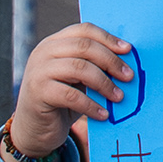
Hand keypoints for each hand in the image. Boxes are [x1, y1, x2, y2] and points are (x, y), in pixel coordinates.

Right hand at [7, 25, 134, 161]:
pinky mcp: (38, 93)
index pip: (84, 31)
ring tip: (118, 97)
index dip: (108, 38)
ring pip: (79, 68)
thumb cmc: (61, 103)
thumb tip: (125, 60)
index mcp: (54, 43)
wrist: (34, 130)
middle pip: (84, 47)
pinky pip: (71, 96)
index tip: (128, 51)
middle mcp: (43, 53)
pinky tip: (102, 114)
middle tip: (128, 76)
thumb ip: (92, 64)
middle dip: (110, 61)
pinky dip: (91, 105)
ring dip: (104, 83)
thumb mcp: (77, 78)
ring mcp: (38, 72)